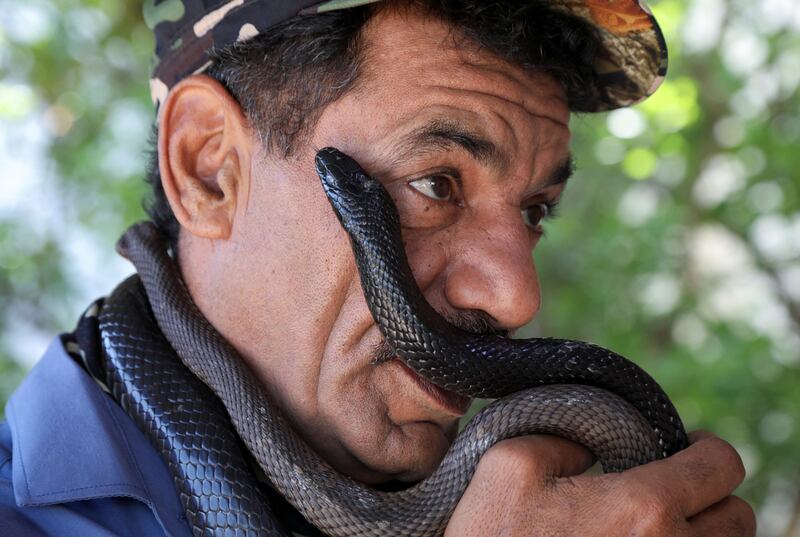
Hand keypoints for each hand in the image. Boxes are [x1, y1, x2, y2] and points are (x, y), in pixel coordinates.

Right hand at [444, 431, 755, 535]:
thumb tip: (591, 444)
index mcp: (643, 508)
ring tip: (663, 523)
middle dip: (710, 493)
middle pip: (739, 516)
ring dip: (704, 532)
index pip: (721, 466)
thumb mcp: (509, 465)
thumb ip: (561, 437)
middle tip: (674, 487)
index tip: (689, 445)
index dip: (707, 447)